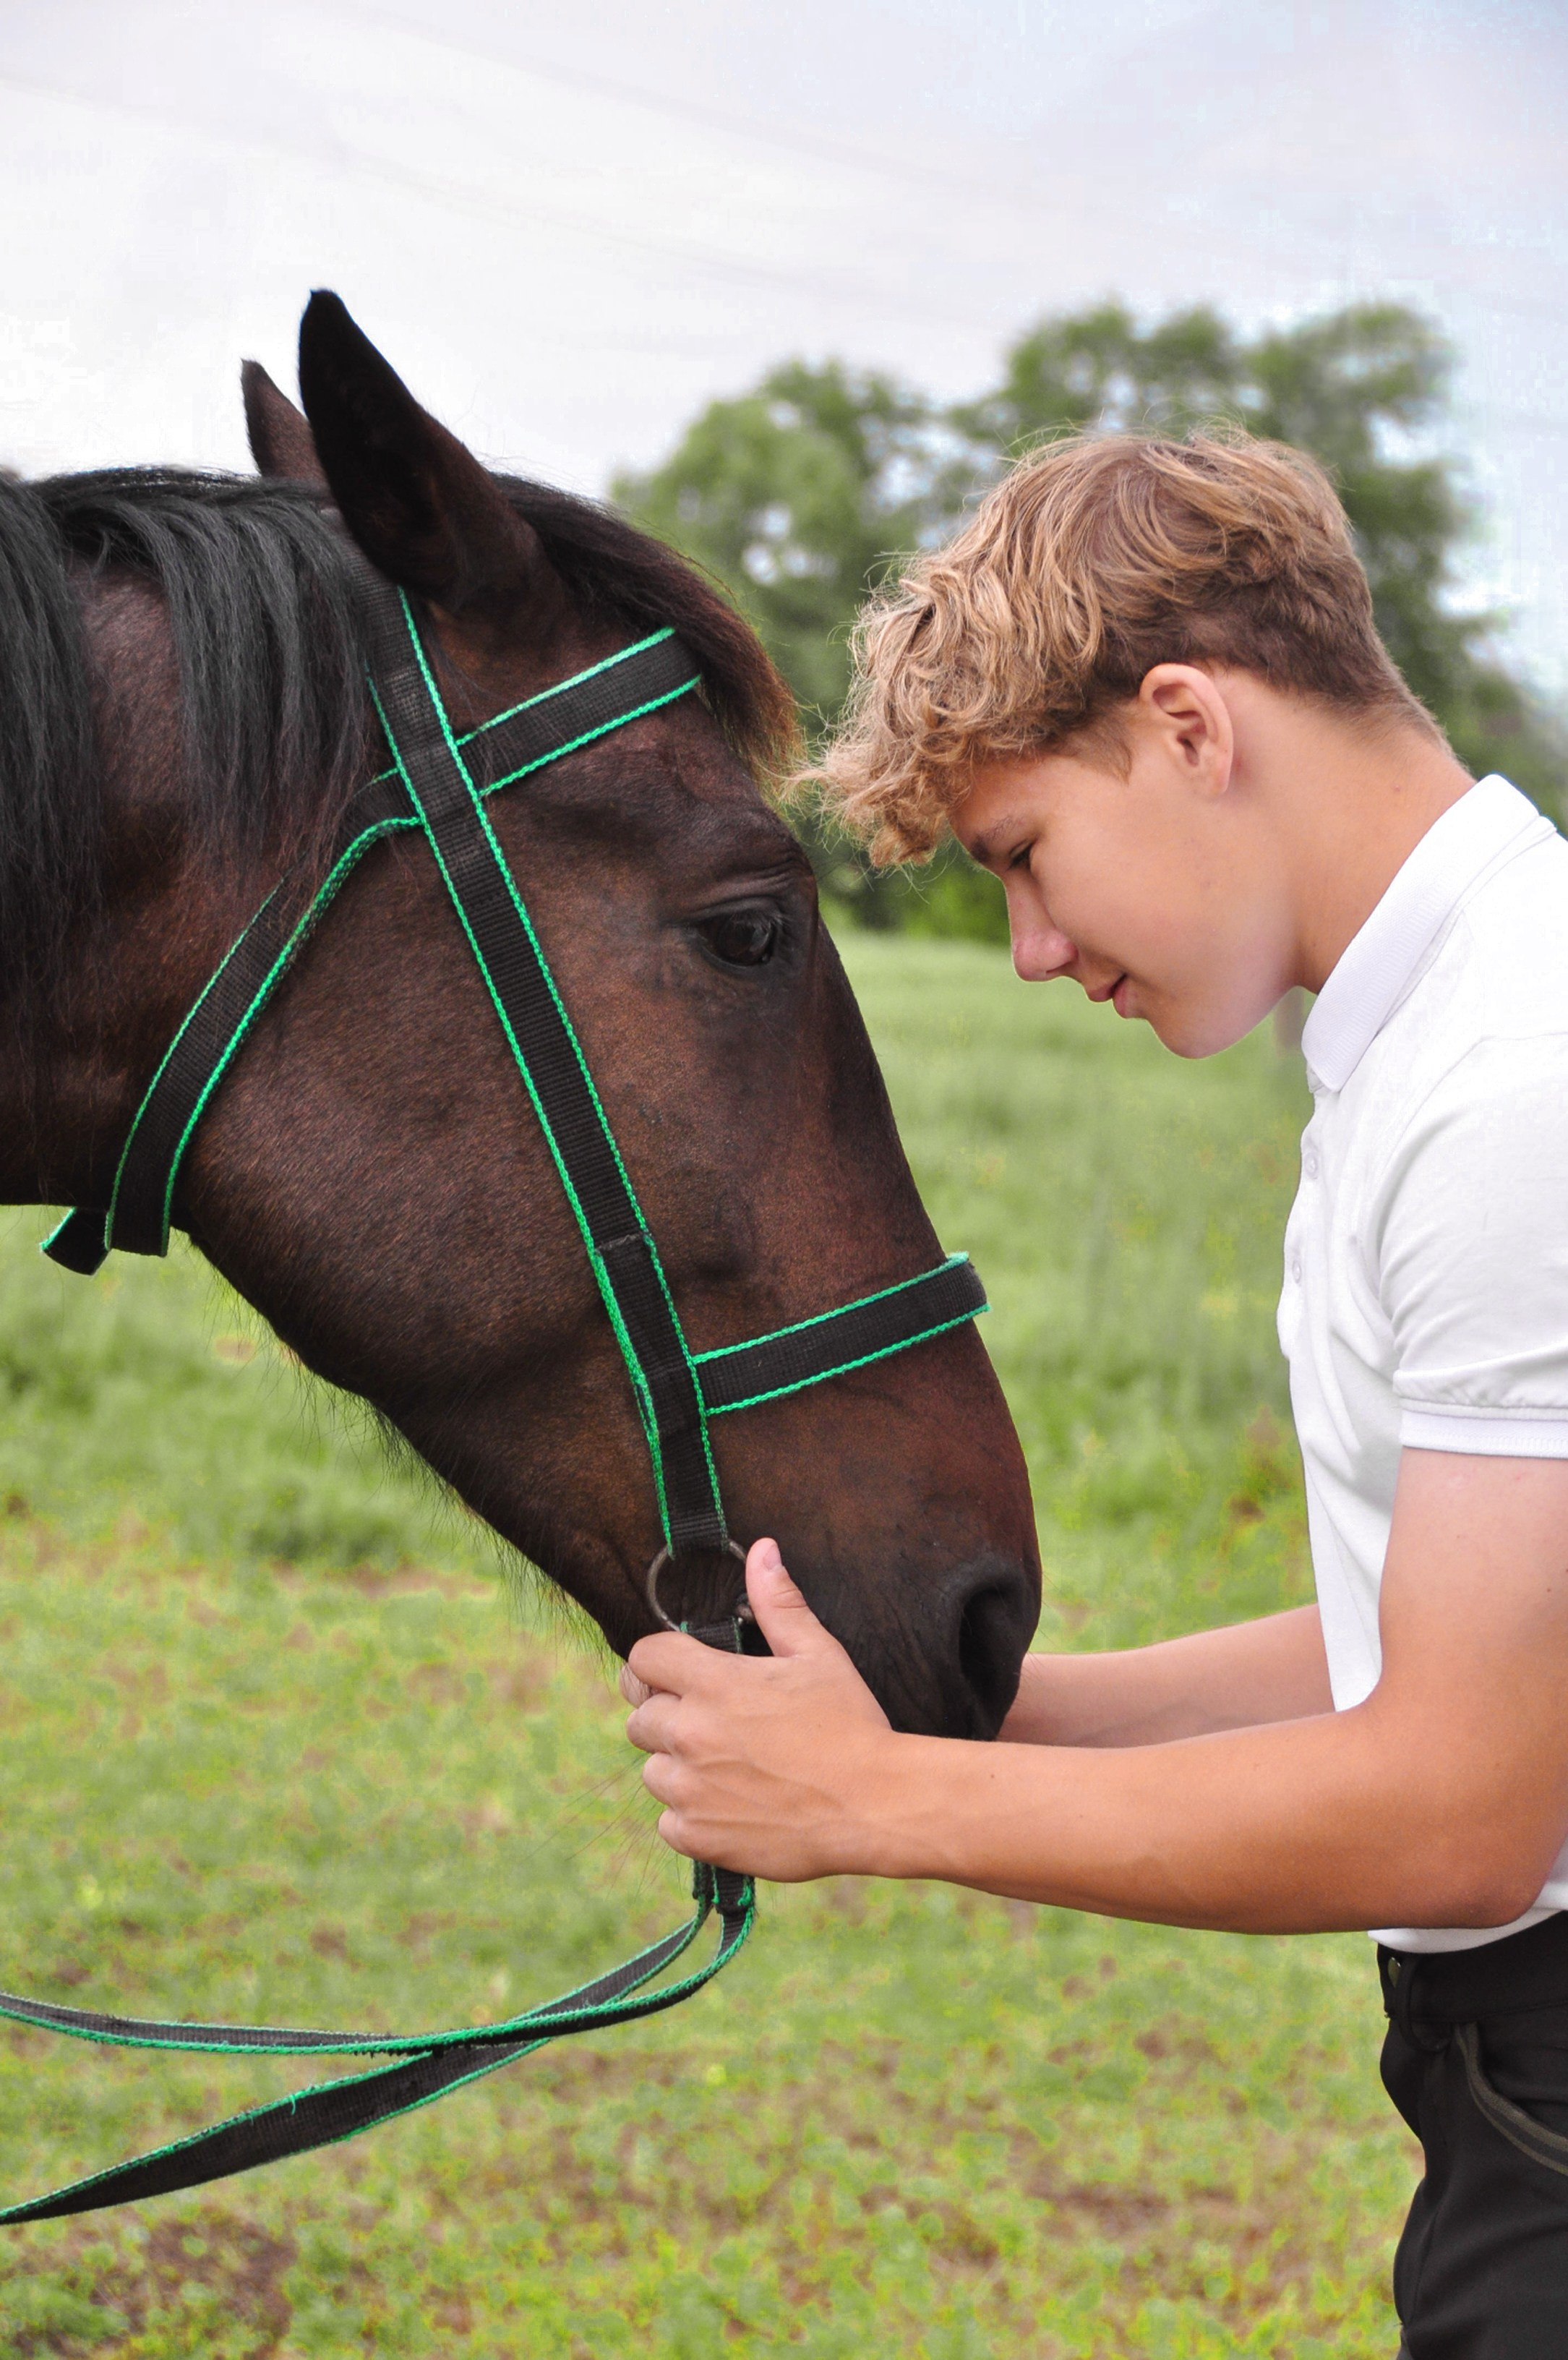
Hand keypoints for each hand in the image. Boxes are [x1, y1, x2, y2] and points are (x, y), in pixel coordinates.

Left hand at [622, 1538, 896, 1879]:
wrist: (876, 1806)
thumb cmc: (851, 1725)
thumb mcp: (819, 1654)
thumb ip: (779, 1603)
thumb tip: (763, 1550)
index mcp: (713, 1683)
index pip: (643, 1658)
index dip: (658, 1662)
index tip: (678, 1674)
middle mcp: (690, 1734)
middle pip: (640, 1717)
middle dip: (669, 1715)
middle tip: (715, 1724)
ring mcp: (691, 1790)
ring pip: (653, 1771)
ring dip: (680, 1767)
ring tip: (730, 1768)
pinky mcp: (699, 1836)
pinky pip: (668, 1822)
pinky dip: (692, 1816)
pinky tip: (733, 1806)